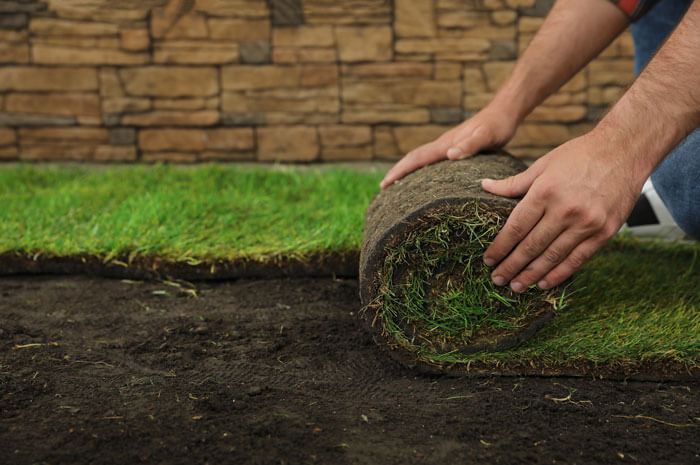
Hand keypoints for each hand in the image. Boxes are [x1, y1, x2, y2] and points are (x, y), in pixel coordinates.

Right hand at [380, 106, 517, 188]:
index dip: (399, 171)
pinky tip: (424, 177)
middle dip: (397, 171)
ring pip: (421, 159)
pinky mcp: (455, 148)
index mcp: (445, 144)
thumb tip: (450, 155)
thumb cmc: (497, 126)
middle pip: (414, 158)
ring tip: (397, 185)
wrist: (504, 111)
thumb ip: (469, 145)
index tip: (384, 183)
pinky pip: (432, 160)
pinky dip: (421, 168)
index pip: (417, 158)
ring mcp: (447, 145)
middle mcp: (443, 144)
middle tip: (383, 187)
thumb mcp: (487, 137)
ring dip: (407, 170)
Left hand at [481, 133, 643, 291]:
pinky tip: (544, 283)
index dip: (500, 247)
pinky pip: (578, 259)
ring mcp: (587, 223)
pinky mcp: (605, 232)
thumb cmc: (580, 154)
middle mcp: (565, 210)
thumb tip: (484, 186)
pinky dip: (559, 273)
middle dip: (511, 266)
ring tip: (516, 286)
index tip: (488, 260)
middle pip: (531, 246)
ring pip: (552, 256)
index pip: (516, 227)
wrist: (625, 150)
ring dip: (531, 274)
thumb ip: (514, 183)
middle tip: (497, 279)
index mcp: (545, 192)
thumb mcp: (543, 164)